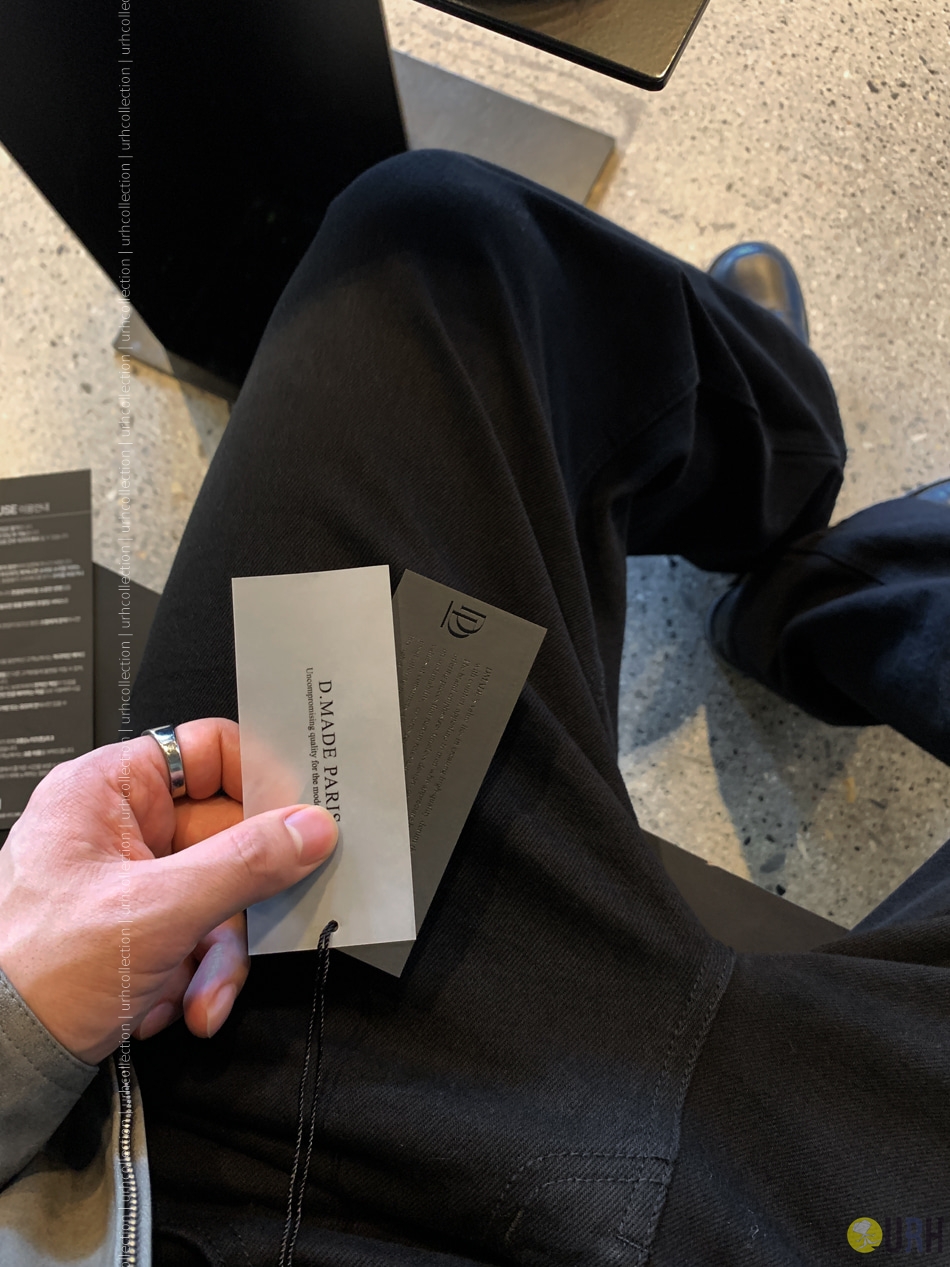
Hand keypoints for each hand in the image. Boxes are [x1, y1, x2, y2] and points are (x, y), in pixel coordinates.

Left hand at [0, 718, 337, 1064]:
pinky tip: (179, 1003)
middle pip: (228, 835)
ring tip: (203, 992)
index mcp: (108, 790)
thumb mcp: (156, 910)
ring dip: (221, 953)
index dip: (262, 780)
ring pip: (221, 893)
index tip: (299, 819)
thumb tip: (309, 828)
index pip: (210, 751)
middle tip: (263, 921)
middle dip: (242, 899)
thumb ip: (244, 863)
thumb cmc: (32, 973)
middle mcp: (121, 827)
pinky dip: (199, 975)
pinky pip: (202, 934)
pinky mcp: (141, 928)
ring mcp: (133, 880)